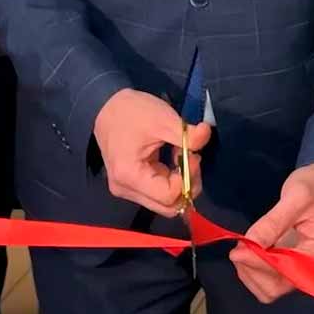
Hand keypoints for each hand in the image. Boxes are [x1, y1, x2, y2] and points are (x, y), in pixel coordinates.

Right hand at [91, 89, 210, 216]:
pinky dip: (172, 178)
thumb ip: (187, 134)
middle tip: (191, 157)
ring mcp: (127, 190)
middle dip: (187, 184)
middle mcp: (126, 190)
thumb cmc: (131, 112)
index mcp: (130, 177)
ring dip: (180, 181)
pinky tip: (173, 158)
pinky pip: (158, 192)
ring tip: (181, 154)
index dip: (187, 178)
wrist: (106, 106)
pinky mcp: (132, 185)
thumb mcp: (162, 119)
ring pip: (165, 202)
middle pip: (168, 207)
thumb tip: (207, 134)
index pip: (169, 196)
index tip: (192, 154)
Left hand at [230, 164, 313, 302]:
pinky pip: (268, 280)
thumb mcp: (296, 196)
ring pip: (269, 289)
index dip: (260, 265)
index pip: (287, 273)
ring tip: (243, 248)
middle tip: (238, 248)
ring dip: (250, 272)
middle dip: (253, 271)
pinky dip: (253, 271)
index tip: (238, 251)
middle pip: (277, 288)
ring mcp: (301, 270)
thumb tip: (248, 245)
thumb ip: (272, 223)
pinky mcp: (290, 266)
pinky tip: (249, 251)